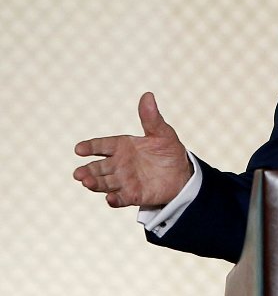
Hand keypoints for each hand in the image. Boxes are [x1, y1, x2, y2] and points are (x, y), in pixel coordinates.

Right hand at [73, 92, 192, 207]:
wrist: (181, 173)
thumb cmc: (167, 150)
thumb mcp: (162, 133)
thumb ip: (151, 118)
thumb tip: (148, 95)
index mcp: (122, 146)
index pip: (102, 146)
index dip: (90, 147)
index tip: (78, 149)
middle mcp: (118, 164)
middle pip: (98, 168)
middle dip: (87, 171)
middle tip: (79, 173)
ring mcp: (124, 181)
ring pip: (104, 183)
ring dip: (95, 184)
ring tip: (87, 183)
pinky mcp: (133, 195)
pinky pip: (121, 198)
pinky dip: (114, 199)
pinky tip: (110, 199)